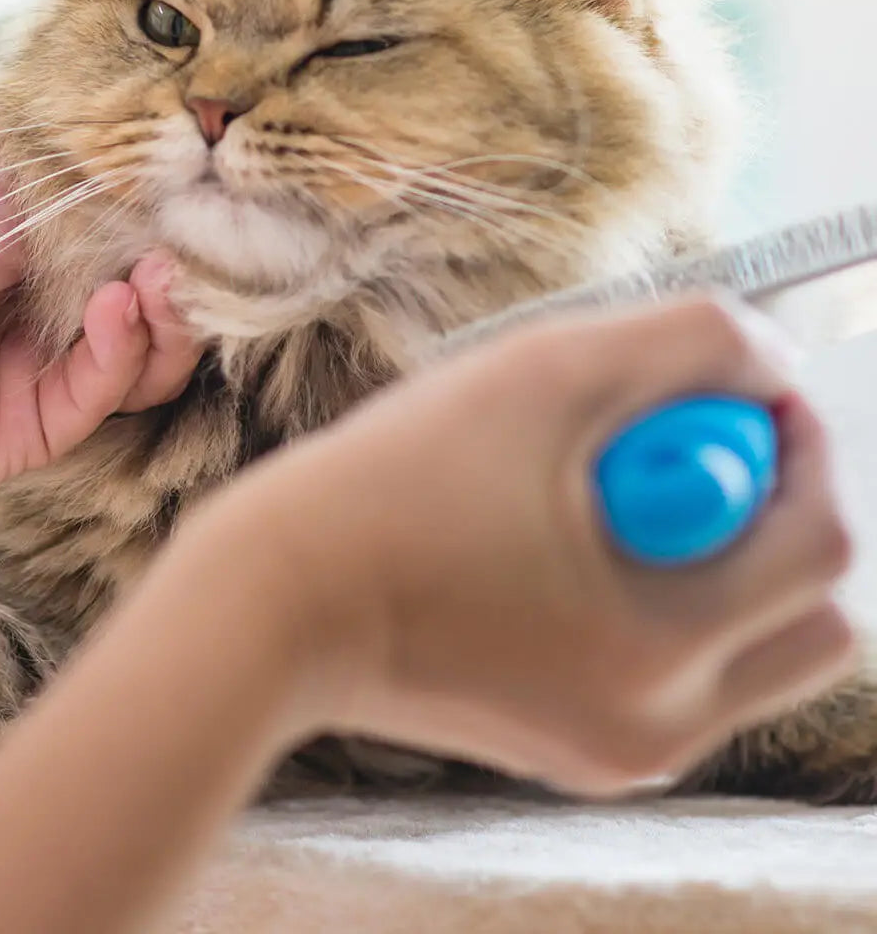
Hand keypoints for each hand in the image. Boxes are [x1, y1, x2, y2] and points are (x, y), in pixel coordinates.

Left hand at [0, 110, 201, 487]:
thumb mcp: (21, 147)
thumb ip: (117, 163)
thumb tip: (206, 172)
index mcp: (53, 229)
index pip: (155, 232)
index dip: (195, 220)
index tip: (224, 192)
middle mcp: (54, 298)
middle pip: (166, 300)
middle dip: (194, 272)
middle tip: (205, 242)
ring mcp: (42, 367)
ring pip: (151, 359)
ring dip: (170, 316)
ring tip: (155, 277)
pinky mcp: (26, 430)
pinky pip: (104, 399)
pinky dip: (122, 352)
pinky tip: (111, 305)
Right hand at [208, 297, 854, 796]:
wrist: (272, 601)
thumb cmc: (393, 483)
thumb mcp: (545, 370)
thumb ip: (686, 344)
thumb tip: (775, 359)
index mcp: (663, 649)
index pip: (820, 539)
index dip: (796, 440)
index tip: (736, 389)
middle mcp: (664, 728)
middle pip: (810, 609)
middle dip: (766, 508)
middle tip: (671, 451)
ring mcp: (624, 749)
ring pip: (755, 642)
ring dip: (718, 551)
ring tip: (603, 499)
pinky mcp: (583, 749)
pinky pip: (684, 667)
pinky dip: (661, 593)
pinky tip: (564, 542)